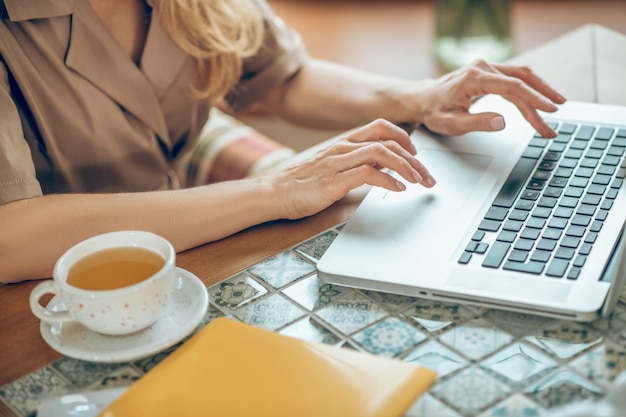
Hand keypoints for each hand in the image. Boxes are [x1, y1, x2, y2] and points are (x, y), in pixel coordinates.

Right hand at [270, 119, 434, 219]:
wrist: (274, 193)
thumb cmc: (302, 184)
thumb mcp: (333, 168)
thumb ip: (357, 164)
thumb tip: (383, 167)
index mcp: (343, 143)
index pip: (380, 127)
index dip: (404, 137)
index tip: (417, 155)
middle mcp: (342, 148)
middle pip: (387, 140)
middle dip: (413, 157)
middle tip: (427, 175)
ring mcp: (337, 162)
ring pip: (381, 153)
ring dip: (406, 167)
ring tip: (418, 181)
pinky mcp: (334, 181)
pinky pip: (368, 174)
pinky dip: (388, 180)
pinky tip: (398, 189)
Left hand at [416, 59, 565, 137]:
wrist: (423, 99)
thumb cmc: (435, 112)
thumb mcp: (451, 124)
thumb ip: (476, 123)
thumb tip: (502, 122)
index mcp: (474, 78)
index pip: (512, 87)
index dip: (533, 99)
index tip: (549, 110)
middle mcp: (483, 67)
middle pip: (522, 79)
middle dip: (542, 98)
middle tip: (556, 115)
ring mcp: (487, 67)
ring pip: (522, 76)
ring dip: (540, 91)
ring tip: (554, 109)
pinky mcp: (489, 72)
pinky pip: (515, 78)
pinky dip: (529, 90)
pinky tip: (539, 101)